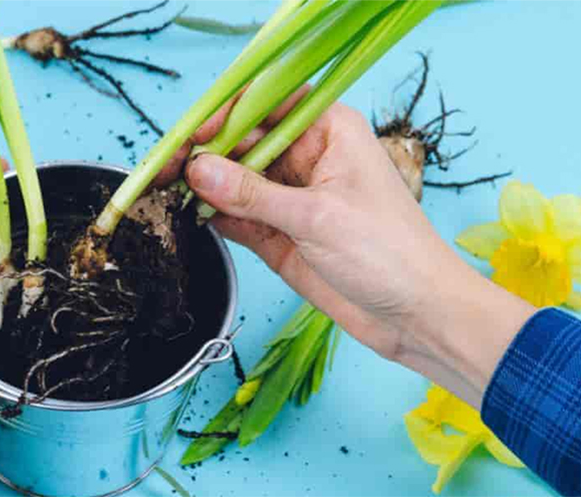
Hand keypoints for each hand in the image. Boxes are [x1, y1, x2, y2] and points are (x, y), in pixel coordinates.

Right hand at [167, 90, 534, 406]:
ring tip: (164, 191)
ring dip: (201, 186)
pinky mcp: (279, 233)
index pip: (264, 105)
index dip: (224, 116)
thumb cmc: (391, 253)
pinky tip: (187, 216)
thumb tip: (198, 169)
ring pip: (232, 180)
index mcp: (327, 130)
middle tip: (165, 169)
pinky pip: (236, 216)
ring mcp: (290, 196)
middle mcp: (306, 157)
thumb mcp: (317, 217)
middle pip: (241, 142)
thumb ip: (252, 193)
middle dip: (203, 153)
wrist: (416, 315)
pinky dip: (212, 217)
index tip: (191, 137)